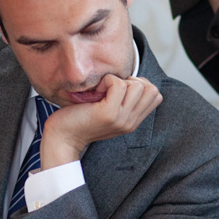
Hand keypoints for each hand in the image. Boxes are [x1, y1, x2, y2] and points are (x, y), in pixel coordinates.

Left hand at [39, 75, 162, 168]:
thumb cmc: (80, 119)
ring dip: (119, 80)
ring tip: (103, 91)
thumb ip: (123, 101)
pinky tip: (96, 91)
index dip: (141, 85)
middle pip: (151, 89)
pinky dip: (107, 81)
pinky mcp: (109, 114)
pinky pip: (119, 85)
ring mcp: (121, 119)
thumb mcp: (108, 111)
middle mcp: (131, 122)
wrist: (62, 138)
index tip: (120, 90)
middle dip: (132, 81)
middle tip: (111, 89)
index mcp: (133, 121)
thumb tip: (132, 80)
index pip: (156, 96)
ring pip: (138, 85)